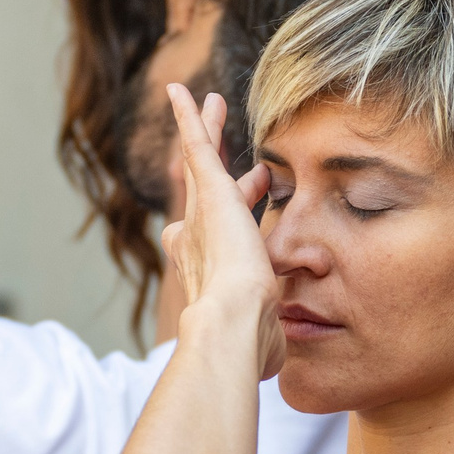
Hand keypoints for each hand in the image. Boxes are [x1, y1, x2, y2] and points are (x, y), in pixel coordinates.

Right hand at [157, 85, 281, 378]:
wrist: (234, 326)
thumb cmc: (248, 343)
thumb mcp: (261, 338)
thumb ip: (264, 340)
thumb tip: (272, 361)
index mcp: (209, 271)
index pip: (214, 239)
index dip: (230, 221)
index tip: (250, 206)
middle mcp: (196, 239)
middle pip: (202, 194)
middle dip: (210, 169)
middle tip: (217, 146)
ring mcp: (201, 213)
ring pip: (199, 162)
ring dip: (202, 131)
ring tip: (208, 103)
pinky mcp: (209, 191)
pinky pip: (195, 144)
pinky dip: (187, 118)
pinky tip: (181, 92)